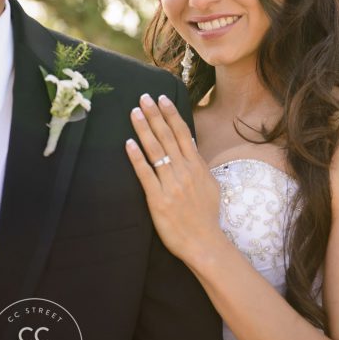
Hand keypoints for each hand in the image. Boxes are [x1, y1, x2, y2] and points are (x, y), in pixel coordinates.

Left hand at [125, 93, 222, 265]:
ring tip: (134, 113)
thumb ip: (198, 164)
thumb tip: (189, 146)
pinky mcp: (158, 199)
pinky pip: (146, 174)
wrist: (204, 242)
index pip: (181, 133)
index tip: (161, 98)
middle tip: (143, 97)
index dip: (170, 114)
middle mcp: (184, 171)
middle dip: (154, 115)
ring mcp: (171, 184)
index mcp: (197, 166)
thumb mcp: (210, 184)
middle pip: (166, 137)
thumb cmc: (206, 215)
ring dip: (144, 129)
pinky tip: (128, 144)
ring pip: (155, 151)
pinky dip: (137, 158)